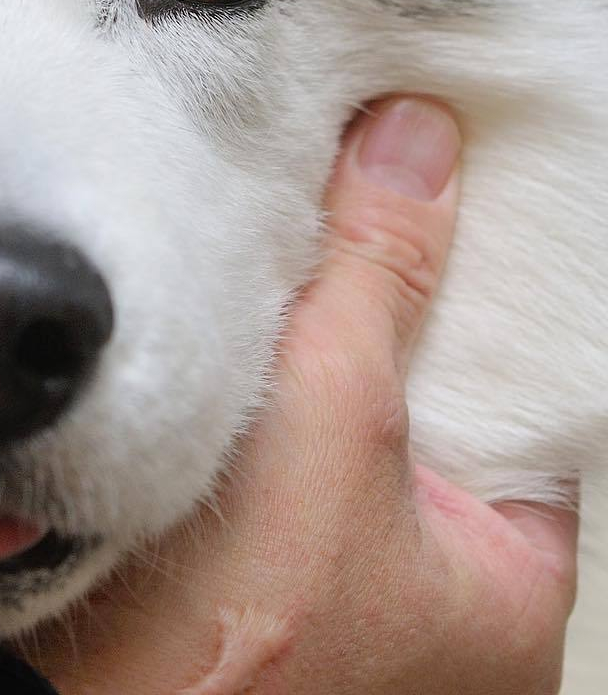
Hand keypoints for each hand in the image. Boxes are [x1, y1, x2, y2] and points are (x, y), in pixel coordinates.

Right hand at [23, 98, 577, 694]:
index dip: (485, 290)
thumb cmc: (223, 613)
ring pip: (338, 412)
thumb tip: (420, 137)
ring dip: (310, 336)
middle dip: (389, 307)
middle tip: (365, 189)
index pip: (528, 399)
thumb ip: (382, 274)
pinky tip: (227, 304)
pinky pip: (272, 433)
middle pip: (426, 398)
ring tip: (292, 225)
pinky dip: (256, 373)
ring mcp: (330, 580)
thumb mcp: (335, 415)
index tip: (445, 197)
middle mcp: (429, 597)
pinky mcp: (240, 558)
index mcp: (507, 592)